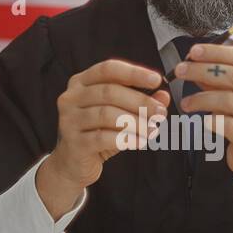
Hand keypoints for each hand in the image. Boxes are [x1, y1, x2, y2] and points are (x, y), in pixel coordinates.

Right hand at [38, 59, 169, 217]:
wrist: (73, 164)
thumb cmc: (96, 133)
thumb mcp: (119, 115)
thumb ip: (139, 102)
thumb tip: (163, 95)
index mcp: (81, 83)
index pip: (108, 69)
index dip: (134, 73)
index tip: (156, 80)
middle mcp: (71, 98)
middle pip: (109, 92)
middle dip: (140, 101)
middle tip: (160, 111)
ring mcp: (69, 120)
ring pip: (107, 115)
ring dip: (135, 122)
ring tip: (152, 130)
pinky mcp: (74, 142)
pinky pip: (103, 138)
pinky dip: (126, 139)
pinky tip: (139, 142)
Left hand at [175, 42, 232, 184]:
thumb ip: (219, 78)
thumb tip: (193, 62)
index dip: (217, 52)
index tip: (193, 52)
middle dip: (203, 71)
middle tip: (181, 71)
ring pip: (230, 100)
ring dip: (202, 98)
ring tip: (186, 102)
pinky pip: (229, 125)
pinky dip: (211, 121)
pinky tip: (200, 121)